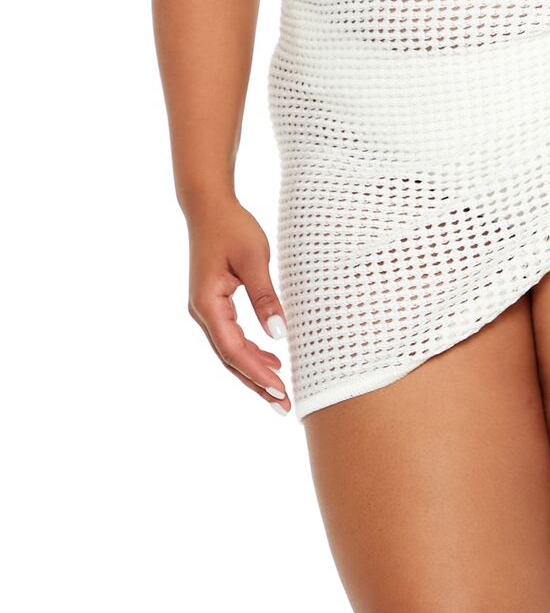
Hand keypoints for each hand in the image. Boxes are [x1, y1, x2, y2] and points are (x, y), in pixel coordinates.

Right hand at [186, 197, 290, 416]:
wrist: (209, 207)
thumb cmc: (232, 227)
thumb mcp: (254, 259)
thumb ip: (265, 296)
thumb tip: (279, 334)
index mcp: (208, 303)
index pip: (234, 349)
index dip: (257, 372)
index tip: (280, 389)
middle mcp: (202, 311)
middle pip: (230, 358)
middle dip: (256, 383)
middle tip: (283, 405)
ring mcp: (206, 309)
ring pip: (229, 351)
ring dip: (253, 371)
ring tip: (279, 391)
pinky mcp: (214, 304)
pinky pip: (231, 337)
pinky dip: (249, 352)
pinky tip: (271, 359)